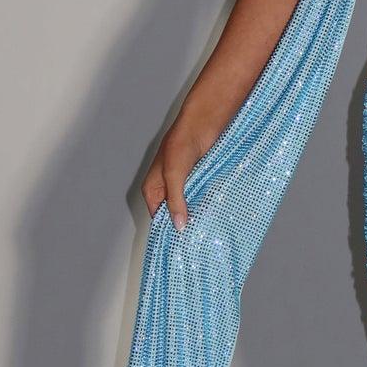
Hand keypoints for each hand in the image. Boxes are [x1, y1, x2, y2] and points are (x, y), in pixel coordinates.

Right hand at [141, 110, 218, 230]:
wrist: (203, 122)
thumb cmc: (182, 142)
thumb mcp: (174, 174)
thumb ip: (175, 200)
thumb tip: (178, 225)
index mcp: (152, 188)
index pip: (157, 216)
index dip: (168, 229)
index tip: (181, 244)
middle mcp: (166, 188)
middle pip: (172, 213)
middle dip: (183, 223)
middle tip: (197, 240)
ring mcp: (183, 184)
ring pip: (188, 206)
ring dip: (196, 214)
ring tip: (207, 230)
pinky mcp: (198, 180)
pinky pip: (200, 197)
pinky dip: (205, 204)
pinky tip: (214, 213)